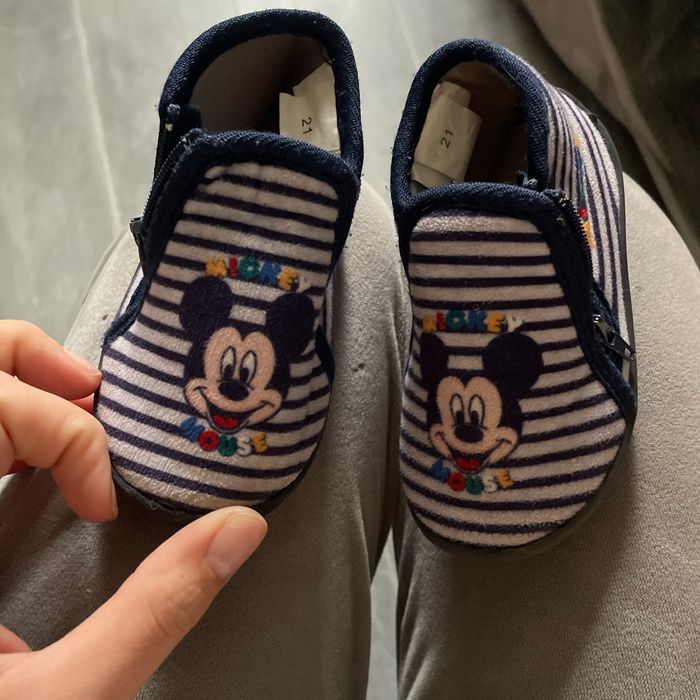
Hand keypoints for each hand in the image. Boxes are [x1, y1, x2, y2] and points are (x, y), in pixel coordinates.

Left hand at [0, 321, 267, 696]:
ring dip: (26, 384)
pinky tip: (43, 451)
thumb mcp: (67, 696)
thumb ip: (155, 611)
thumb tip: (237, 531)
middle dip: (37, 366)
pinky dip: (13, 418)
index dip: (66, 435)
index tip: (101, 502)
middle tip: (94, 399)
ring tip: (79, 417)